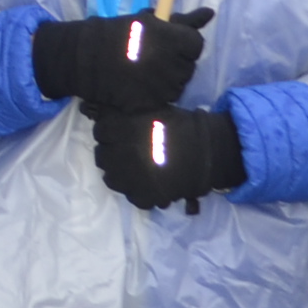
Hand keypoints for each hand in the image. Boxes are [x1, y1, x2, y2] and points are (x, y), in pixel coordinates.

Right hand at [30, 10, 206, 113]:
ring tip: (143, 70)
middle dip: (175, 60)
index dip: (183, 44)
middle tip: (152, 56)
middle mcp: (174, 65)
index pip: (196, 44)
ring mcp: (164, 88)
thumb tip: (210, 13)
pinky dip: (155, 93)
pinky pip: (164, 99)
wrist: (83, 59)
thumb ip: (182, 21)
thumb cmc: (115, 33)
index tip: (167, 42)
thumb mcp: (148, 20)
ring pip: (178, 84)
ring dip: (167, 78)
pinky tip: (138, 84)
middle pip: (188, 66)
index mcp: (174, 40)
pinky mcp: (152, 104)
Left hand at [89, 102, 246, 210]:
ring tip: (131, 170)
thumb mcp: (154, 110)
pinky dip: (136, 191)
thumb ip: (131, 114)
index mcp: (124, 130)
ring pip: (111, 179)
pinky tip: (146, 183)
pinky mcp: (145, 196)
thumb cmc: (183, 126)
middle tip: (122, 152)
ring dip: (118, 173)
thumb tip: (114, 114)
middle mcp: (122, 155)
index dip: (107, 132)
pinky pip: (131, 197)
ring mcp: (132, 179)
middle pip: (101, 156)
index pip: (100, 132)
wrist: (208, 151)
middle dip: (110, 152)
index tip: (115, 134)